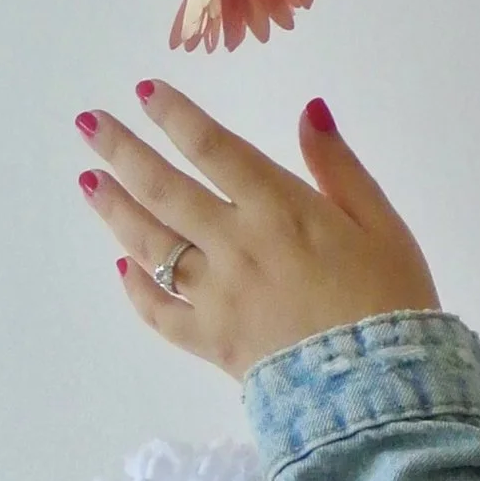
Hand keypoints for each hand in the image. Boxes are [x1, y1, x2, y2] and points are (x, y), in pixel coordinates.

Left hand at [76, 83, 438, 380]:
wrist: (380, 387)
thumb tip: (309, 111)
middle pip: (164, 189)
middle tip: (88, 124)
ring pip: (151, 244)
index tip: (146, 93)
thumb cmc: (391, 299)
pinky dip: (136, 288)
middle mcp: (235, 244)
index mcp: (279, 209)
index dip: (175, 116)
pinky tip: (122, 266)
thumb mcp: (382, 223)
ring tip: (90, 180)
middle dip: (122, 151)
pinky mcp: (209, 340)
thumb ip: (339, 168)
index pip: (213, 149)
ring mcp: (215, 294)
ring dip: (115, 209)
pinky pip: (159, 311)